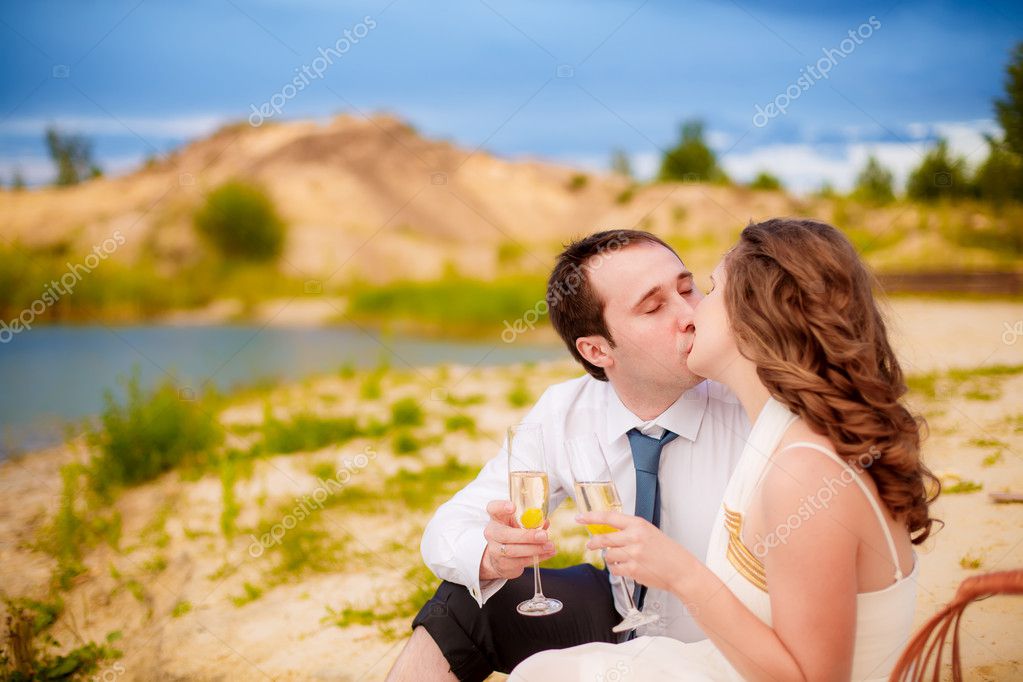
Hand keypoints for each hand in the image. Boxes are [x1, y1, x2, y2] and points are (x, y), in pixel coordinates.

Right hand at [480, 500, 555, 580]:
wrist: (501, 558)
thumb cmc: (513, 534)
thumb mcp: (519, 523)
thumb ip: (532, 521)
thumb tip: (545, 522)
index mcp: (497, 517)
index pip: (493, 508)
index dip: (501, 507)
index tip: (513, 507)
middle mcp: (492, 533)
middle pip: (505, 534)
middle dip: (526, 535)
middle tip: (544, 535)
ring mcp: (495, 549)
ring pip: (513, 550)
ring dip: (534, 548)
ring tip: (550, 546)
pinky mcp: (503, 564)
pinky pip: (521, 561)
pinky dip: (537, 557)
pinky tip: (548, 553)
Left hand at [578, 510, 696, 593]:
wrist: (681, 570)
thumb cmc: (667, 551)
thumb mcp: (649, 532)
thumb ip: (629, 530)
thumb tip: (609, 531)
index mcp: (638, 525)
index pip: (608, 517)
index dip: (591, 517)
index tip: (580, 517)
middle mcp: (634, 537)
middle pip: (603, 539)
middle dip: (594, 542)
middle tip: (590, 544)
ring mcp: (633, 554)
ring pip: (608, 556)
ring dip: (610, 558)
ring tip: (622, 559)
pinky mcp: (633, 570)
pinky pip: (614, 569)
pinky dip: (617, 570)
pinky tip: (627, 568)